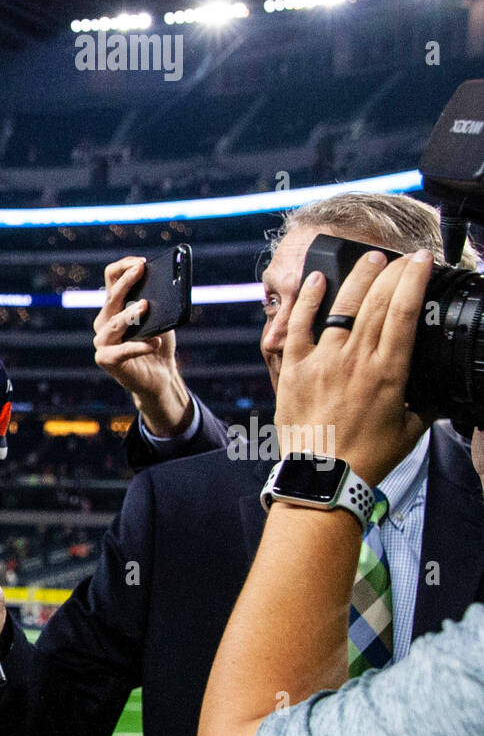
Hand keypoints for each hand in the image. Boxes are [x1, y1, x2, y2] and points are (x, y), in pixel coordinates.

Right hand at [93, 256, 191, 435]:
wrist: (159, 375)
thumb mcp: (161, 318)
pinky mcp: (107, 360)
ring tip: (145, 307)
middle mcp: (105, 321)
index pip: (111, 277)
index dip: (123, 266)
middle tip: (140, 270)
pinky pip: (121, 351)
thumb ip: (157, 303)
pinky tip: (154, 343)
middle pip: (111, 297)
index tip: (142, 262)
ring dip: (128, 314)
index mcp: (115, 306)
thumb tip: (164, 288)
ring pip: (112, 324)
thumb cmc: (158, 343)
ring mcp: (103, 342)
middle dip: (126, 282)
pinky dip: (138, 346)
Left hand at [277, 249, 432, 485]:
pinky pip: (298, 326)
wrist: (322, 477)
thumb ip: (427, 401)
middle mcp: (355, 360)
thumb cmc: (366, 456)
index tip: (422, 261)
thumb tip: (441, 388)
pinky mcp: (294, 370)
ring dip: (357, 278)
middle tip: (399, 259)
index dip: (415, 278)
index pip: (405, 310)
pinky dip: (308, 300)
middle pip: (377, 300)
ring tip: (369, 260)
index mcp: (388, 371)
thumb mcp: (411, 427)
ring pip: (341, 307)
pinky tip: (316, 280)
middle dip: (392, 271)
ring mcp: (322, 362)